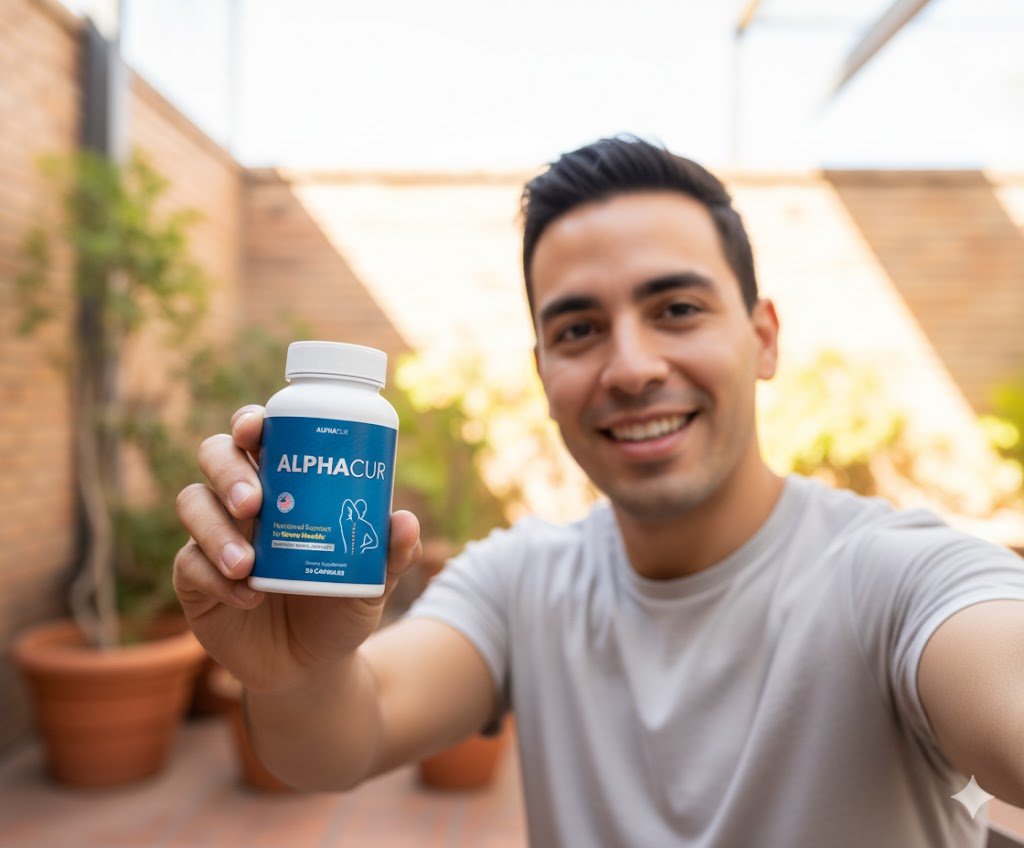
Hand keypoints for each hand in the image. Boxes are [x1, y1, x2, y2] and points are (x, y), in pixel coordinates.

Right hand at [173, 405, 421, 692]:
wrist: (314, 664)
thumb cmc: (342, 600)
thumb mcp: (373, 578)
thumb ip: (392, 552)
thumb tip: (406, 521)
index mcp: (284, 480)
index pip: (259, 434)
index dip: (251, 421)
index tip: (258, 429)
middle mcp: (243, 499)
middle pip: (216, 455)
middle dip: (229, 470)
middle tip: (254, 502)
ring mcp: (214, 536)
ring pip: (193, 503)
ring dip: (215, 528)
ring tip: (246, 562)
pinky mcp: (195, 579)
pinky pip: (190, 564)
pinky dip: (216, 577)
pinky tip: (248, 595)